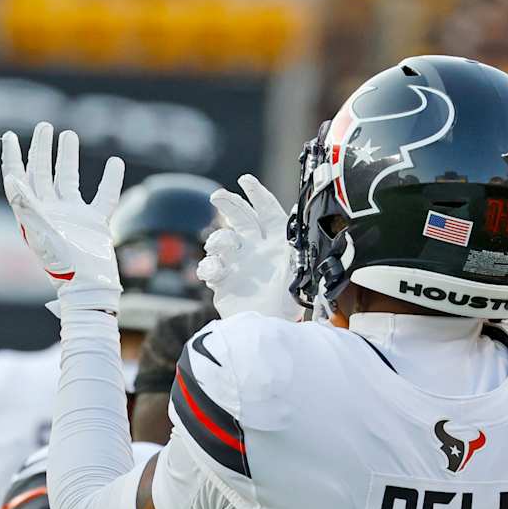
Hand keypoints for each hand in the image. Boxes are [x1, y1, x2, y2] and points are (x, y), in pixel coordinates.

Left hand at [1, 123, 123, 301]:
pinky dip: (110, 180)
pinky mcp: (94, 224)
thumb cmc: (63, 265)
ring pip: (69, 180)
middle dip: (42, 150)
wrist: (89, 289)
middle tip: (45, 126)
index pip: (18, 180)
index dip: (12, 158)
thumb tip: (11, 178)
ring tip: (69, 135)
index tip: (10, 136)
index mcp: (33, 214)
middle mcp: (51, 213)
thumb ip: (27, 206)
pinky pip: (103, 197)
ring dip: (68, 158)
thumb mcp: (42, 233)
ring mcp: (73, 217)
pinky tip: (115, 163)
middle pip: (42, 174)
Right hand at [197, 175, 299, 321]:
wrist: (270, 328)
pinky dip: (208, 266)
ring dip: (219, 238)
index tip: (244, 180)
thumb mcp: (299, 267)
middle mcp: (257, 249)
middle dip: (229, 203)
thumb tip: (296, 213)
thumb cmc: (290, 301)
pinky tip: (214, 271)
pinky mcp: (223, 281)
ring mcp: (238, 264)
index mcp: (278, 242)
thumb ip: (295, 241)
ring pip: (221, 239)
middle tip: (216, 197)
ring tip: (220, 246)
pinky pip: (209, 266)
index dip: (256, 193)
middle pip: (240, 217)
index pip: (267, 211)